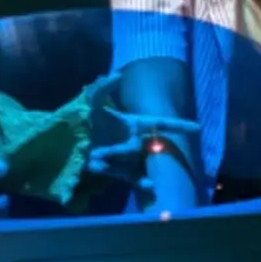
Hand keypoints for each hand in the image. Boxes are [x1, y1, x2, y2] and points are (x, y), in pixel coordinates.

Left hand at [84, 71, 201, 188]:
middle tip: (148, 152)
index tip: (197, 128)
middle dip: (155, 149)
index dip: (178, 125)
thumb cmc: (79, 116)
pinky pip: (129, 176)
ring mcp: (122, 156)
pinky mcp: (112, 169)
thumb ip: (103, 86)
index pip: (158, 123)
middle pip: (149, 146)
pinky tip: (150, 187)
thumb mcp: (90, 99)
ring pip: (139, 162)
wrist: (63, 139)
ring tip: (138, 173)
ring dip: (139, 166)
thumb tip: (117, 74)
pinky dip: (140, 182)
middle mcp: (130, 140)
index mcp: (131, 123)